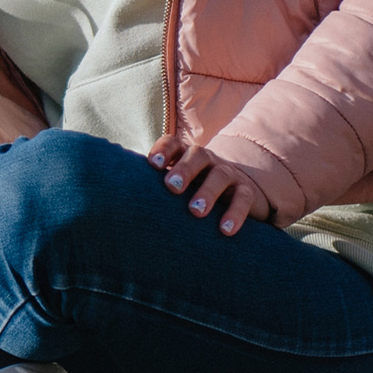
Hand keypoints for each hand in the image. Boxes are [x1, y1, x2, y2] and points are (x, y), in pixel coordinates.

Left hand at [146, 135, 272, 236]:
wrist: (239, 190)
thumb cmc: (195, 190)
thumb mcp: (179, 185)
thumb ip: (158, 189)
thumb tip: (125, 203)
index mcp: (186, 156)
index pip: (173, 143)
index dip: (163, 150)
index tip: (153, 164)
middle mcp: (208, 160)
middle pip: (197, 155)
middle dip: (184, 169)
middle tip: (172, 187)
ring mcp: (229, 173)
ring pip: (220, 175)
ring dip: (208, 191)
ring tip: (195, 211)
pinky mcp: (248, 191)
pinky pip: (244, 197)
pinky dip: (236, 213)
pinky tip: (225, 230)